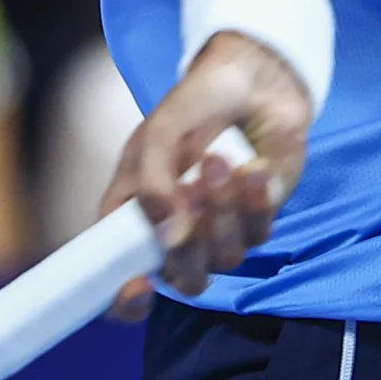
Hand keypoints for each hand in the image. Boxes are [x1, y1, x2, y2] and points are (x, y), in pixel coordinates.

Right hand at [99, 33, 313, 315]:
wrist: (248, 80)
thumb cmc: (190, 109)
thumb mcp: (156, 135)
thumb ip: (152, 184)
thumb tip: (166, 234)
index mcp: (135, 223)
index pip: (121, 285)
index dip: (126, 300)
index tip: (138, 285)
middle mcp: (176, 239)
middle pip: (182, 279)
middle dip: (189, 243)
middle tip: (192, 187)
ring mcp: (220, 233)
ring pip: (225, 257)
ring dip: (222, 211)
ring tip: (218, 160)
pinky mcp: (259, 221)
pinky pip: (258, 232)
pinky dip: (255, 201)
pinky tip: (254, 169)